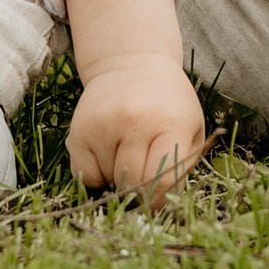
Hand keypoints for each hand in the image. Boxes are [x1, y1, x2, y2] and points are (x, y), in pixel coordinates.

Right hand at [62, 0, 205, 201]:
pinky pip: (84, 176)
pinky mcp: (79, 129)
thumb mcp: (189, 128)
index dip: (161, 199)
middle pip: (133, 184)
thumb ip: (181, 167)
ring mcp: (103, 125)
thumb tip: (160, 205)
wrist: (131, 63)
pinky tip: (108, 152)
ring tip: (128, 150)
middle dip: (139, 190)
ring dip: (118, 178)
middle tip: (143, 177)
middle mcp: (134, 121)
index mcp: (170, 122)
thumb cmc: (167, 103)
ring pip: (109, 181)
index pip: (162, 180)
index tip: (159, 199)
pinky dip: (96, 174)